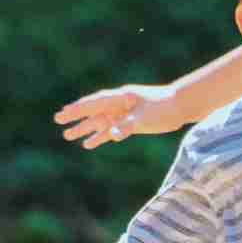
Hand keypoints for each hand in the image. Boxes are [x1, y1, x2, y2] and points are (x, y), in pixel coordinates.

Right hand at [55, 85, 176, 148]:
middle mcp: (119, 105)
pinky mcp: (132, 123)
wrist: (182, 107)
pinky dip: (101, 136)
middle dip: (76, 117)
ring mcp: (124, 114)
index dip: (78, 108)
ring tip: (68, 136)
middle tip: (58, 121)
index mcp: (120, 98)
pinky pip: (112, 130)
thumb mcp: (144, 117)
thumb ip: (127, 125)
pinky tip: (89, 144)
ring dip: (86, 129)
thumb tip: (112, 135)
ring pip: (101, 122)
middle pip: (93, 111)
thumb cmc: (163, 107)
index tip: (63, 113)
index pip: (94, 103)